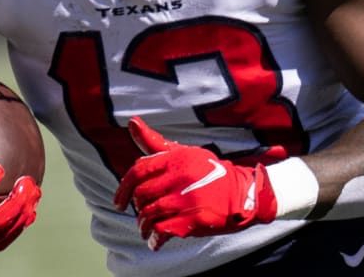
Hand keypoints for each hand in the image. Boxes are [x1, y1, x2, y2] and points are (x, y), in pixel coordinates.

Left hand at [113, 117, 276, 250]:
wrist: (243, 194)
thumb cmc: (209, 172)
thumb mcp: (185, 153)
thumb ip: (156, 143)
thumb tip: (132, 122)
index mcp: (177, 158)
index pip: (139, 171)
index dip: (124, 188)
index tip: (119, 202)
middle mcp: (180, 177)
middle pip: (142, 195)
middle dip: (137, 207)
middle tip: (140, 213)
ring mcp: (186, 199)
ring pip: (149, 214)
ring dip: (143, 226)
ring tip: (146, 230)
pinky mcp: (193, 219)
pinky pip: (162, 230)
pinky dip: (155, 238)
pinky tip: (155, 241)